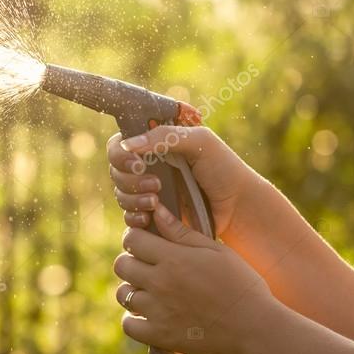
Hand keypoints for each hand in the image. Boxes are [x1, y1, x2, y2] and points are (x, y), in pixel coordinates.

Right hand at [105, 125, 258, 237]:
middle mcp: (148, 165)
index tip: (137, 163)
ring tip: (157, 201)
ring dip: (133, 198)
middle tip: (156, 185)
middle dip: (130, 179)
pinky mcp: (153, 215)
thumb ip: (164, 136)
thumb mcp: (199, 142)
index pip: (120, 144)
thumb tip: (128, 144)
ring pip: (121, 194)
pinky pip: (129, 217)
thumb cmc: (223, 168)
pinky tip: (149, 217)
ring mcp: (149, 190)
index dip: (121, 154)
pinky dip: (134, 217)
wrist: (237, 206)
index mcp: (156, 143)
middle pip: (116, 171)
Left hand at [112, 201, 276, 353]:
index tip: (146, 241)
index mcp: (173, 259)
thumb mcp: (216, 251)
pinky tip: (148, 314)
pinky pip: (128, 326)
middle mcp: (160, 284)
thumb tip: (156, 210)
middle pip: (121, 265)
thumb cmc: (242, 284)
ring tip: (151, 289)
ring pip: (123, 294)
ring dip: (132, 289)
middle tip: (148, 264)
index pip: (132, 240)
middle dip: (132, 259)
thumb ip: (181, 231)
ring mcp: (158, 312)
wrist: (255, 329)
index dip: (136, 237)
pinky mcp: (160, 337)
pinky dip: (133, 319)